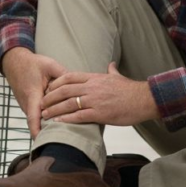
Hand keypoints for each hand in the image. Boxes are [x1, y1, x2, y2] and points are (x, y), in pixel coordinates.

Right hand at [1, 47, 67, 138]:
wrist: (14, 62)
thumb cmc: (32, 64)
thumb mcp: (50, 65)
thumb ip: (64, 76)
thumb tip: (77, 86)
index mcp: (33, 95)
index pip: (34, 117)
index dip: (37, 130)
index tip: (42, 142)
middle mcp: (27, 103)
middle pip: (36, 122)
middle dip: (46, 131)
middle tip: (62, 140)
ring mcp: (25, 105)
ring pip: (36, 118)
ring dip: (45, 124)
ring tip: (62, 131)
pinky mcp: (26, 104)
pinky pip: (35, 114)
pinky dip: (43, 118)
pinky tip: (56, 119)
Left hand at [40, 62, 158, 126]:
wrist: (144, 100)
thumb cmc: (131, 90)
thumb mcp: (118, 77)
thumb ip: (111, 70)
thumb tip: (111, 64)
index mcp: (95, 77)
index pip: (69, 76)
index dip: (56, 82)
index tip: (48, 88)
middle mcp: (92, 87)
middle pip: (64, 90)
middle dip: (50, 97)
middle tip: (41, 103)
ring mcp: (95, 100)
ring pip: (68, 103)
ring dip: (54, 109)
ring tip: (44, 114)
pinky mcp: (100, 114)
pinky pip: (79, 116)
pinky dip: (66, 119)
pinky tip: (58, 122)